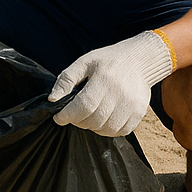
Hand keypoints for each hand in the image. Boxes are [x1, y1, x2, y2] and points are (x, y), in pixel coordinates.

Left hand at [48, 30, 173, 136]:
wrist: (137, 60)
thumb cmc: (106, 61)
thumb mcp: (84, 62)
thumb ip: (66, 79)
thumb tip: (52, 99)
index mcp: (103, 78)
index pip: (84, 105)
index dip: (68, 115)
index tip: (58, 118)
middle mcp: (119, 93)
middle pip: (94, 119)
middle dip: (78, 121)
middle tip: (73, 115)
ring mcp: (131, 105)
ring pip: (107, 129)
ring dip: (92, 127)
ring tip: (88, 117)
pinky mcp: (139, 113)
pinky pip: (121, 131)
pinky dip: (108, 130)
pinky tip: (103, 119)